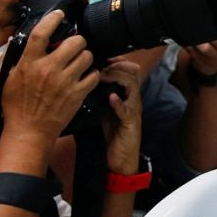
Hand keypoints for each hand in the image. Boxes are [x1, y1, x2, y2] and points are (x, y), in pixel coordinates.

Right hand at [0, 10, 98, 142]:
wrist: (28, 131)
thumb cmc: (16, 106)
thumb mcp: (8, 79)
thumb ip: (12, 58)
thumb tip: (15, 40)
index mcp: (29, 63)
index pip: (41, 33)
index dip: (52, 19)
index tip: (59, 14)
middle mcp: (48, 69)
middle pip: (74, 41)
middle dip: (77, 41)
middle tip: (74, 47)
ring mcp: (65, 81)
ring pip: (87, 56)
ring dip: (85, 57)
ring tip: (79, 63)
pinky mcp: (77, 94)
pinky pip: (94, 75)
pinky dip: (91, 75)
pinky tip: (84, 78)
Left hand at [97, 59, 142, 173]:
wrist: (119, 160)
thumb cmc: (111, 135)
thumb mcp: (103, 111)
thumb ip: (98, 96)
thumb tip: (82, 81)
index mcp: (125, 95)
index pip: (127, 70)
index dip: (116, 60)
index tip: (102, 56)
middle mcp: (132, 99)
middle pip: (133, 72)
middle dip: (118, 65)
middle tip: (102, 64)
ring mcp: (133, 110)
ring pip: (133, 86)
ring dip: (118, 78)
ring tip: (105, 76)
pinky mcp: (131, 123)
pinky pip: (127, 110)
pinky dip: (120, 103)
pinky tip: (112, 98)